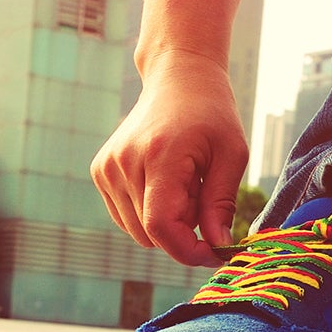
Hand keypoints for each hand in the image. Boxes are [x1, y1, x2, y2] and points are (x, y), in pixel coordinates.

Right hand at [91, 50, 249, 267]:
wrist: (178, 78)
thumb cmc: (212, 114)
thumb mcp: (232, 155)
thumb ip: (221, 204)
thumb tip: (217, 248)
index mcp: (158, 156)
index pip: (161, 227)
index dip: (187, 251)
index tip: (214, 253)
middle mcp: (123, 164)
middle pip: (150, 234)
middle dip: (183, 232)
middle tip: (204, 199)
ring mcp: (106, 169)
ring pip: (138, 232)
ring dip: (166, 223)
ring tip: (185, 187)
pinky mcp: (100, 172)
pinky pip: (126, 218)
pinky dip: (149, 214)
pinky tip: (165, 185)